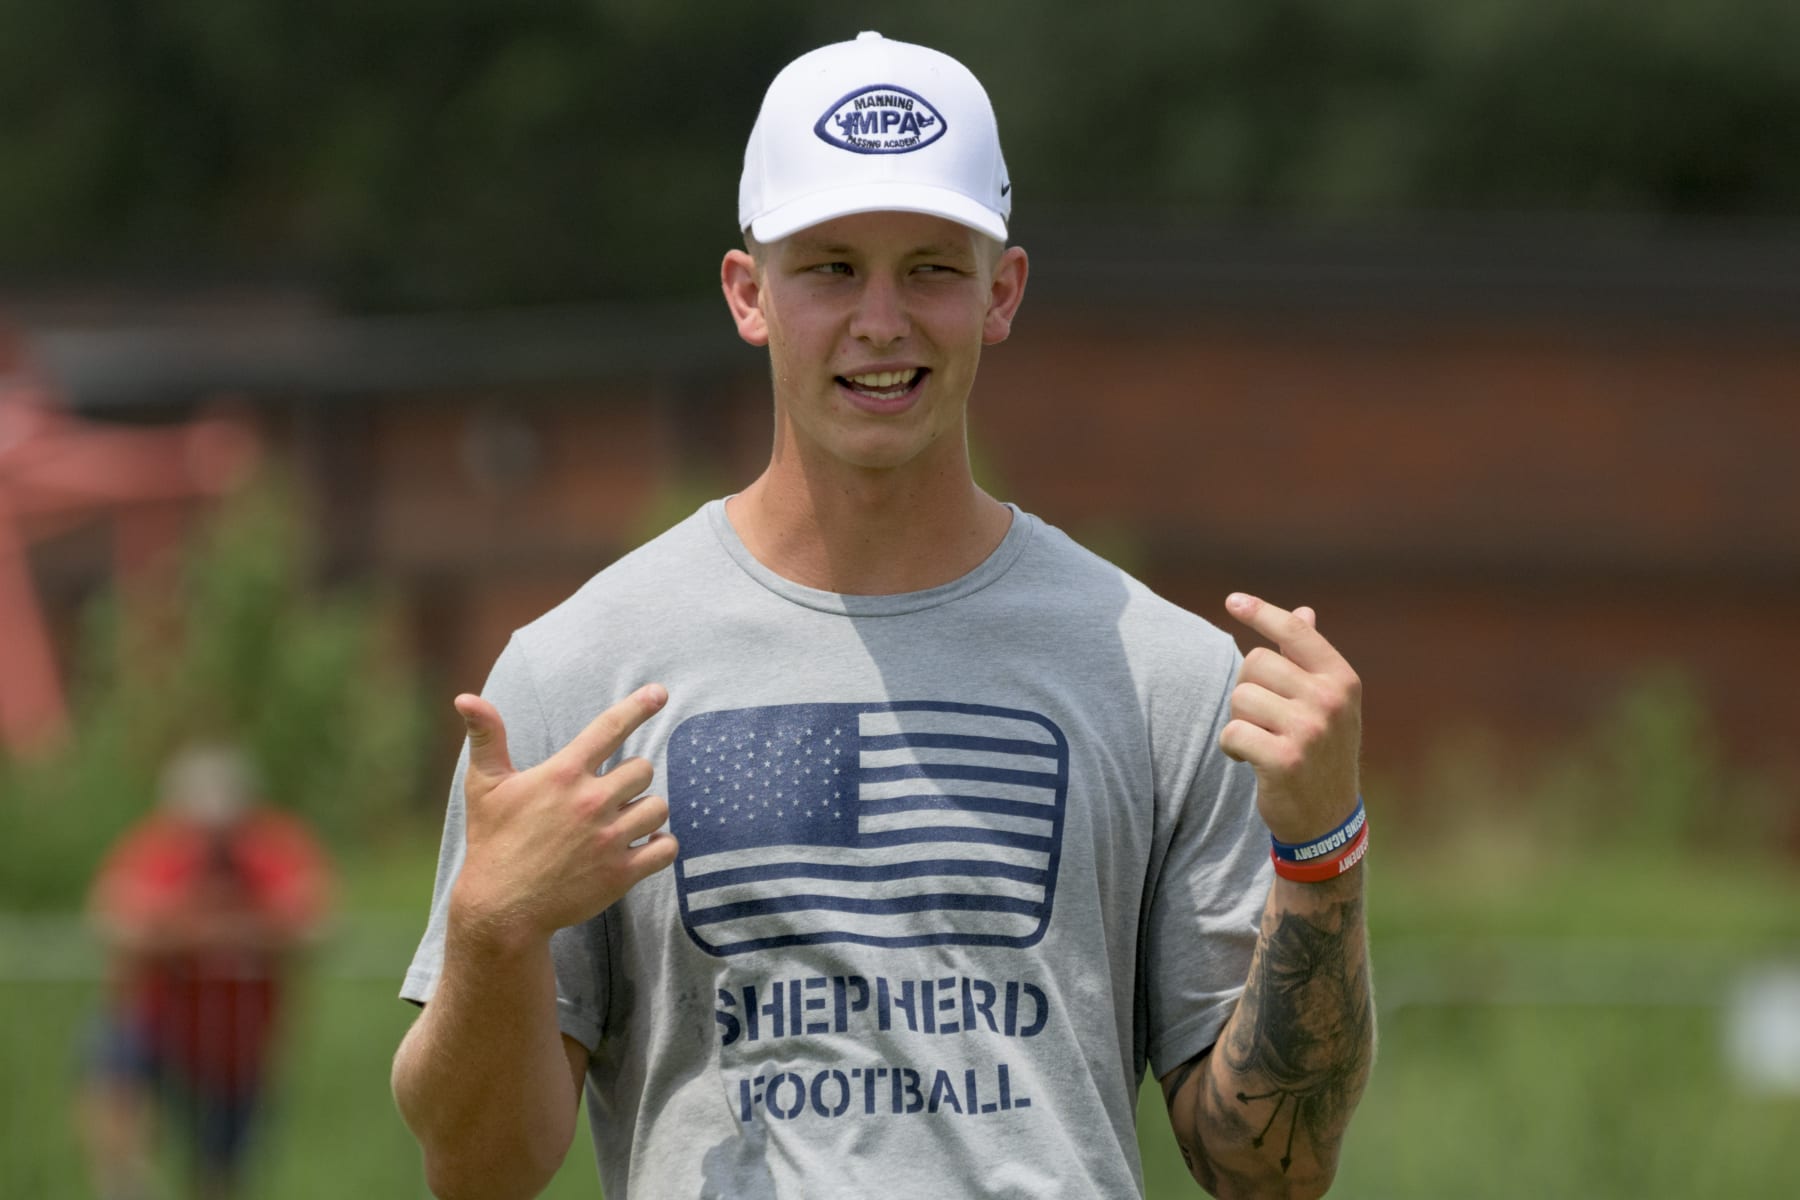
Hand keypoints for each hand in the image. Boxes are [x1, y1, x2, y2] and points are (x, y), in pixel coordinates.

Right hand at [449, 684, 677, 945]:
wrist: (501, 909)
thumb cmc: (492, 842)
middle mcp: (590, 802)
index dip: (638, 706)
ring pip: (658, 807)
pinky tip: (643, 846)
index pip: (610, 728)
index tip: (660, 692)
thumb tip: (465, 697)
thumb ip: (486, 737)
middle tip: (608, 796)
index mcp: (563, 775)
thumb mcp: (484, 786)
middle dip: (631, 779)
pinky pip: (666, 848)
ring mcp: (608, 839)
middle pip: (643, 769)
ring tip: (622, 822)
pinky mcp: (621, 873)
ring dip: (646, 812)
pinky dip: (661, 845)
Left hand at [1219, 593, 1361, 845]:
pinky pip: (1232, 732)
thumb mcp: (1327, 704)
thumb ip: (1310, 659)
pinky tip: (1249, 761)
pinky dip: (1231, 747)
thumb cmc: (1320, 752)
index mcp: (1342, 680)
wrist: (1328, 820)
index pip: (1295, 632)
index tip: (1233, 600)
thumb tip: (1303, 611)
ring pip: (1240, 697)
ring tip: (1259, 740)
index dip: (1261, 612)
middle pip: (1255, 662)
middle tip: (1262, 718)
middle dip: (1247, 689)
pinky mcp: (1284, 759)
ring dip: (1239, 720)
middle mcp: (1330, 700)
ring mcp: (1309, 729)